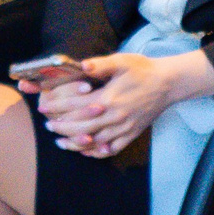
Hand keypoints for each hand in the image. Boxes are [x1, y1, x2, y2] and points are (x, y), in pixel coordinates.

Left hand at [37, 52, 212, 159]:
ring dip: (75, 143)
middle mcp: (115, 116)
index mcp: (109, 98)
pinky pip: (111, 149)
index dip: (58, 107)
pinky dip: (96, 153)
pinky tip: (86, 151)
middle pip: (82, 127)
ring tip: (60, 142)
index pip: (77, 106)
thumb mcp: (122, 61)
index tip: (45, 107)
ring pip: (94, 142)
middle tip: (48, 126)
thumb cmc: (143, 70)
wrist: (168, 83)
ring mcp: (124, 128)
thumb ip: (100, 64)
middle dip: (62, 127)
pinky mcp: (131, 134)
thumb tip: (83, 65)